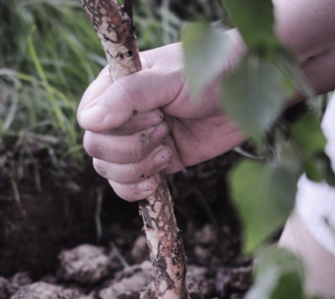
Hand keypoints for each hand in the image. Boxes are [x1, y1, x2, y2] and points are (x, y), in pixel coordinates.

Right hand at [78, 39, 246, 201]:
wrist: (246, 96)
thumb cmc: (209, 73)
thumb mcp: (168, 79)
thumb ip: (128, 96)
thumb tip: (89, 121)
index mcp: (115, 86)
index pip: (88, 118)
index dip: (114, 127)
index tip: (154, 115)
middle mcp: (119, 115)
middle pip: (96, 148)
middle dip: (130, 147)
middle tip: (165, 129)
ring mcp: (134, 141)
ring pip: (108, 170)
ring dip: (137, 167)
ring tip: (168, 149)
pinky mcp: (151, 164)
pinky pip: (124, 187)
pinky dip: (136, 189)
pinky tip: (156, 180)